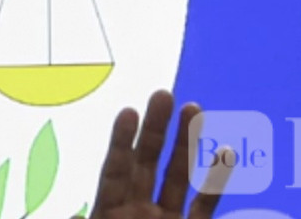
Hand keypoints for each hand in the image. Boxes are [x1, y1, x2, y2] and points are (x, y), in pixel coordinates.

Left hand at [79, 90, 232, 218]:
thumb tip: (75, 215)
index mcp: (110, 212)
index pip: (116, 171)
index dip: (121, 142)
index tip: (129, 111)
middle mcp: (138, 210)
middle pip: (146, 162)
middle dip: (155, 128)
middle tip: (163, 94)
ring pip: (178, 176)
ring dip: (185, 143)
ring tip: (193, 108)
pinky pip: (204, 205)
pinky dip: (217, 181)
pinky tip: (226, 153)